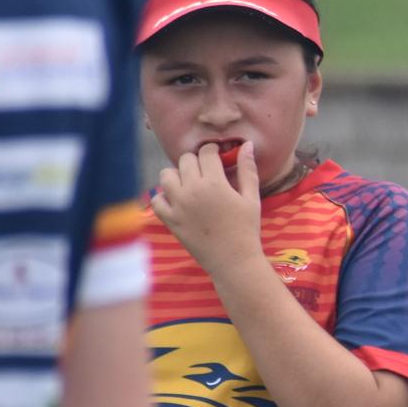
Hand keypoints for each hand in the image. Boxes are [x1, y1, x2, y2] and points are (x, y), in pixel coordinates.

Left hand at [150, 140, 261, 276]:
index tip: (215, 158)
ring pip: (166, 175)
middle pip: (185, 160)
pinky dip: (163, 197)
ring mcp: (178, 205)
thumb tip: (247, 145)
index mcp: (214, 182)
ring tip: (188, 184)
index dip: (212, 152)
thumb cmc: (246, 230)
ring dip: (176, 175)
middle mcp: (192, 190)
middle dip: (195, 162)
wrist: (233, 261)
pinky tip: (176, 201)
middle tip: (204, 173)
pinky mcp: (170, 221)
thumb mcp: (251, 198)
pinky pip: (156, 200)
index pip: (206, 153)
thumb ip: (247, 170)